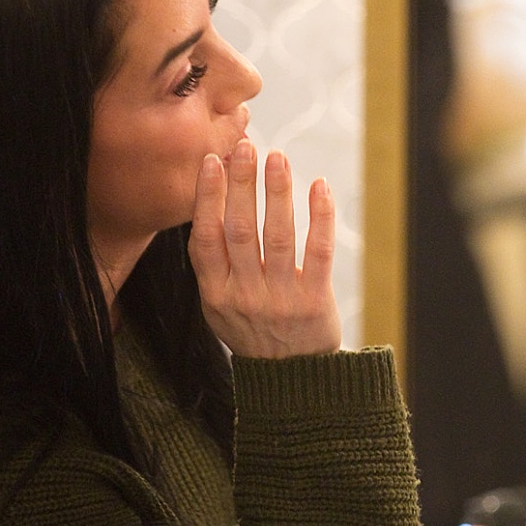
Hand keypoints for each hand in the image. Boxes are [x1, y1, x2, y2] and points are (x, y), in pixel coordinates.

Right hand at [190, 141, 341, 357]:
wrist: (292, 380)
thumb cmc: (253, 330)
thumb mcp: (219, 305)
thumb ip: (213, 264)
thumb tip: (211, 202)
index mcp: (215, 294)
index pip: (206, 238)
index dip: (207, 197)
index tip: (211, 161)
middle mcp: (244, 296)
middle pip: (240, 230)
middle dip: (242, 184)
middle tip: (246, 146)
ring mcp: (280, 300)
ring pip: (277, 236)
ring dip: (277, 192)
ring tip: (278, 157)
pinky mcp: (315, 302)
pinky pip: (317, 252)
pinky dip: (319, 217)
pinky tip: (320, 187)